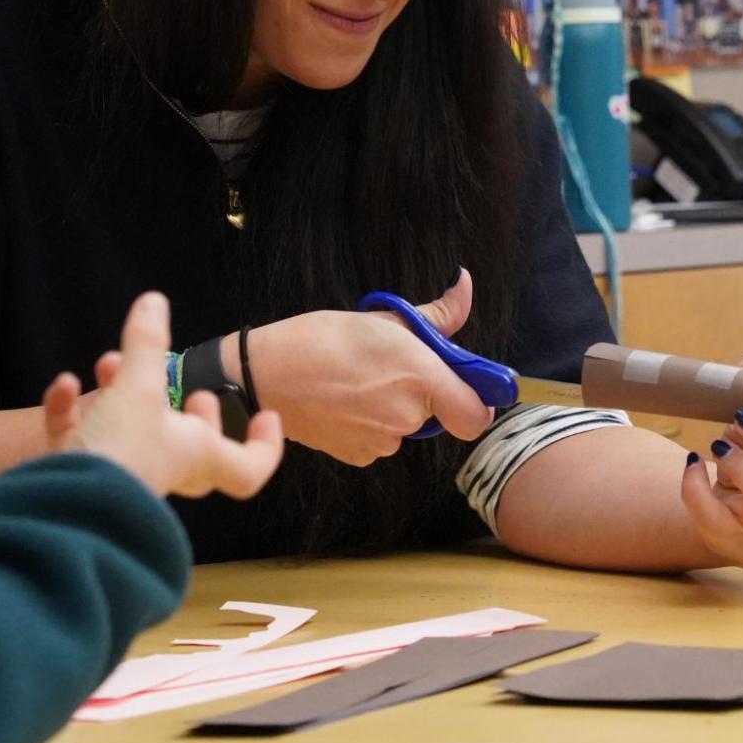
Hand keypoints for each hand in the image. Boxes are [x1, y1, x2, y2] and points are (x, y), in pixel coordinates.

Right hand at [41, 292, 283, 499]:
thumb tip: (153, 301)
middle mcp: (168, 469)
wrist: (64, 507)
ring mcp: (125, 476)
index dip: (266, 445)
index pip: (250, 467)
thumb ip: (146, 344)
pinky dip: (70, 412)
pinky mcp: (82, 477)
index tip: (267, 415)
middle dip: (195, 417)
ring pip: (136, 436)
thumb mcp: (138, 385)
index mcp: (196, 455)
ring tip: (110, 363)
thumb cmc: (121, 448)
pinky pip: (82, 441)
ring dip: (122, 395)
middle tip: (195, 394)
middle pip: (197, 452)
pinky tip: (63, 384)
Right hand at [243, 268, 493, 465]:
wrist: (264, 376)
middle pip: (439, 414)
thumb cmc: (321, 340)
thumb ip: (436, 314)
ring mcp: (383, 442)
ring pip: (407, 425)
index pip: (477, 416)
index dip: (478, 402)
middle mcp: (407, 417)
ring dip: (395, 406)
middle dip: (426, 392)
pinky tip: (346, 399)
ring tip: (361, 379)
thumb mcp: (383, 319)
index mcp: (421, 378)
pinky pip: (381, 439)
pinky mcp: (359, 457)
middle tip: (395, 366)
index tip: (467, 384)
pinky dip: (371, 422)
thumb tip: (465, 286)